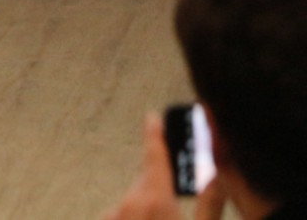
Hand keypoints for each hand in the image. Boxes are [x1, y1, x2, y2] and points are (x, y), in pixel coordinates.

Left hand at [102, 113, 226, 219]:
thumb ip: (210, 204)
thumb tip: (217, 178)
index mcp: (156, 202)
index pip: (155, 158)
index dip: (155, 136)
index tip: (152, 117)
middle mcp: (128, 205)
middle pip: (146, 184)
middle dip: (161, 188)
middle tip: (175, 208)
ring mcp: (111, 217)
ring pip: (134, 202)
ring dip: (148, 209)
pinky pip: (122, 215)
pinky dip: (135, 218)